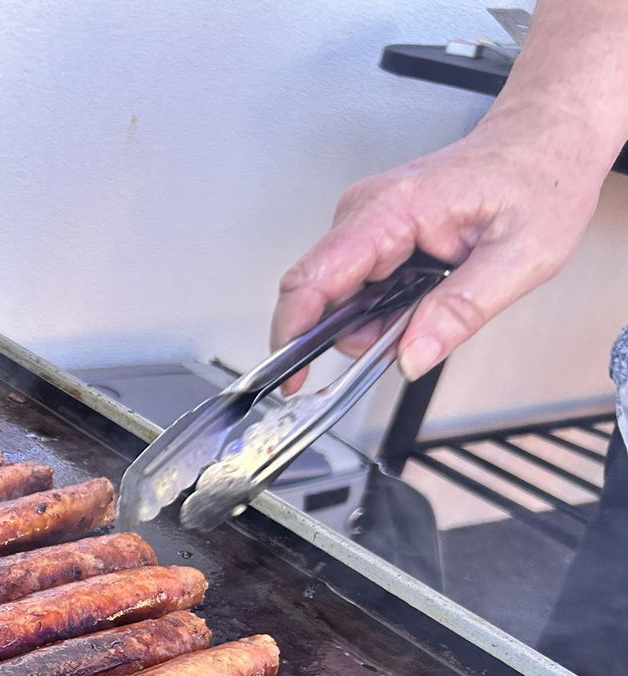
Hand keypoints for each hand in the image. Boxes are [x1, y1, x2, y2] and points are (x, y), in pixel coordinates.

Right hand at [272, 107, 612, 384]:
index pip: (314, 278)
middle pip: (319, 293)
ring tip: (430, 307)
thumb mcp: (522, 257)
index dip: (293, 333)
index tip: (289, 375)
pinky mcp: (371, 229)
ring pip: (337, 294)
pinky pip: (354, 282)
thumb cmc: (540, 179)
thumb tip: (411, 357)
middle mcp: (366, 209)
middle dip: (351, 334)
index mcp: (395, 209)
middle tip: (409, 338)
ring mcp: (364, 217)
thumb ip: (461, 311)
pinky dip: (380, 305)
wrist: (546, 138)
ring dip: (371, 321)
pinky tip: (419, 294)